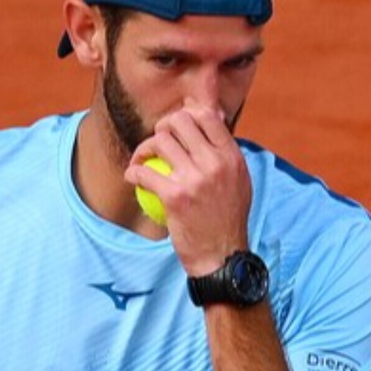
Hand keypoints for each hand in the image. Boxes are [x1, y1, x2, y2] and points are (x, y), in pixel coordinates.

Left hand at [125, 102, 250, 275]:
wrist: (222, 256)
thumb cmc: (227, 218)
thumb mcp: (238, 180)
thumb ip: (224, 151)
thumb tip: (210, 116)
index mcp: (232, 157)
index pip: (206, 115)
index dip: (187, 114)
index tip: (177, 128)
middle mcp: (216, 163)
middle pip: (179, 122)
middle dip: (162, 127)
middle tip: (157, 144)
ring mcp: (196, 179)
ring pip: (159, 142)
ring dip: (144, 149)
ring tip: (142, 161)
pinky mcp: (176, 196)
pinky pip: (144, 173)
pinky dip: (133, 172)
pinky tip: (132, 177)